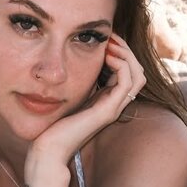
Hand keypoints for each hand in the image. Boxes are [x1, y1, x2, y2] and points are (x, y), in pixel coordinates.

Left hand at [29, 34, 145, 167]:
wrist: (49, 149)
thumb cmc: (53, 124)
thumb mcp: (67, 95)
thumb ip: (75, 82)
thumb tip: (72, 60)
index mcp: (107, 100)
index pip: (128, 72)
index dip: (121, 53)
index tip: (106, 39)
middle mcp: (114, 104)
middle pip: (137, 71)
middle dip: (126, 50)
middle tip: (111, 37)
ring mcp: (113, 108)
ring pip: (137, 75)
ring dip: (126, 54)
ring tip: (110, 44)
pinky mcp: (108, 111)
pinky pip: (127, 82)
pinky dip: (121, 65)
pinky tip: (106, 56)